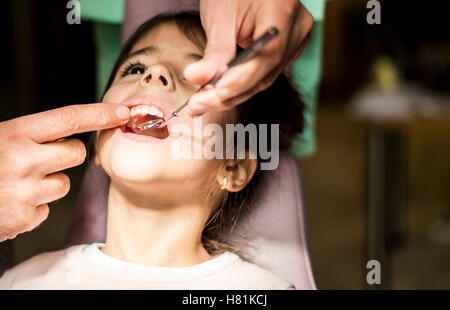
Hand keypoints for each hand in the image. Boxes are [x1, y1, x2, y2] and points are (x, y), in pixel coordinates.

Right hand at [0, 103, 129, 241]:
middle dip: (67, 154)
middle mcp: (24, 161)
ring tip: (18, 182)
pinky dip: (36, 204)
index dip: (100, 113)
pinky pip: (48, 207)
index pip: (69, 118)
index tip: (122, 112)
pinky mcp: (27, 218)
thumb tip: (68, 132)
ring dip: (49, 182)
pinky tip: (13, 201)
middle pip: (77, 153)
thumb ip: (30, 135)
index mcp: (14, 134)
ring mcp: (27, 192)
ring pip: (65, 184)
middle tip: (42, 157)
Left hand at [184, 0, 313, 115]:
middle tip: (197, 104)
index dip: (238, 81)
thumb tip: (197, 79)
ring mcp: (294, 41)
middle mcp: (296, 30)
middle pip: (265, 73)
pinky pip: (263, 74)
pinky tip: (218, 92)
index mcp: (284, 13)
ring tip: (202, 101)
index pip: (266, 56)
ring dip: (232, 94)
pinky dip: (240, 84)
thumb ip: (214, 51)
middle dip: (229, 93)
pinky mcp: (285, 49)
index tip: (209, 95)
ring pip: (263, 78)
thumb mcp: (221, 15)